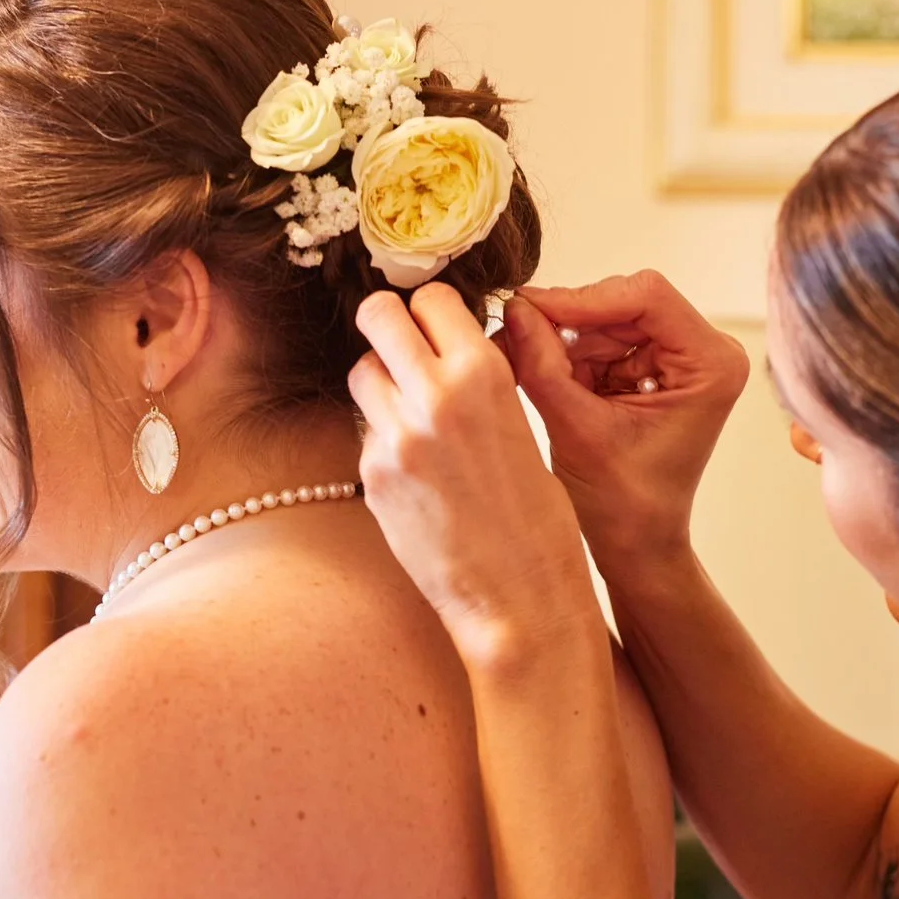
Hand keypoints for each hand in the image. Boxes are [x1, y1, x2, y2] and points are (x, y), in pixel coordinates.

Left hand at [350, 285, 605, 673]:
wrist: (518, 600)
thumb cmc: (536, 523)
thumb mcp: (521, 429)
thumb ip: (476, 383)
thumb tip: (444, 347)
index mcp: (484, 375)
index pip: (431, 299)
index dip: (432, 312)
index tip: (436, 327)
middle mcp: (434, 396)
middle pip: (377, 315)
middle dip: (388, 325)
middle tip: (402, 348)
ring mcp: (395, 438)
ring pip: (362, 372)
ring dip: (381, 383)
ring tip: (414, 418)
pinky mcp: (373, 477)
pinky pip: (366, 433)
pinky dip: (384, 441)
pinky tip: (417, 475)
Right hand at [499, 271, 749, 572]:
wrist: (635, 543)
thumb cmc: (624, 505)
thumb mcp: (577, 430)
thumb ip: (544, 365)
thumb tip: (515, 307)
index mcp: (711, 365)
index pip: (647, 296)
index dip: (582, 299)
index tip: (529, 312)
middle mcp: (704, 352)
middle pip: (624, 301)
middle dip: (567, 321)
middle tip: (513, 338)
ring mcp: (679, 357)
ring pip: (606, 318)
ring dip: (561, 339)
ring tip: (519, 365)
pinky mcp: (652, 367)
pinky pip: (602, 340)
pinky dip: (567, 354)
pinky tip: (538, 372)